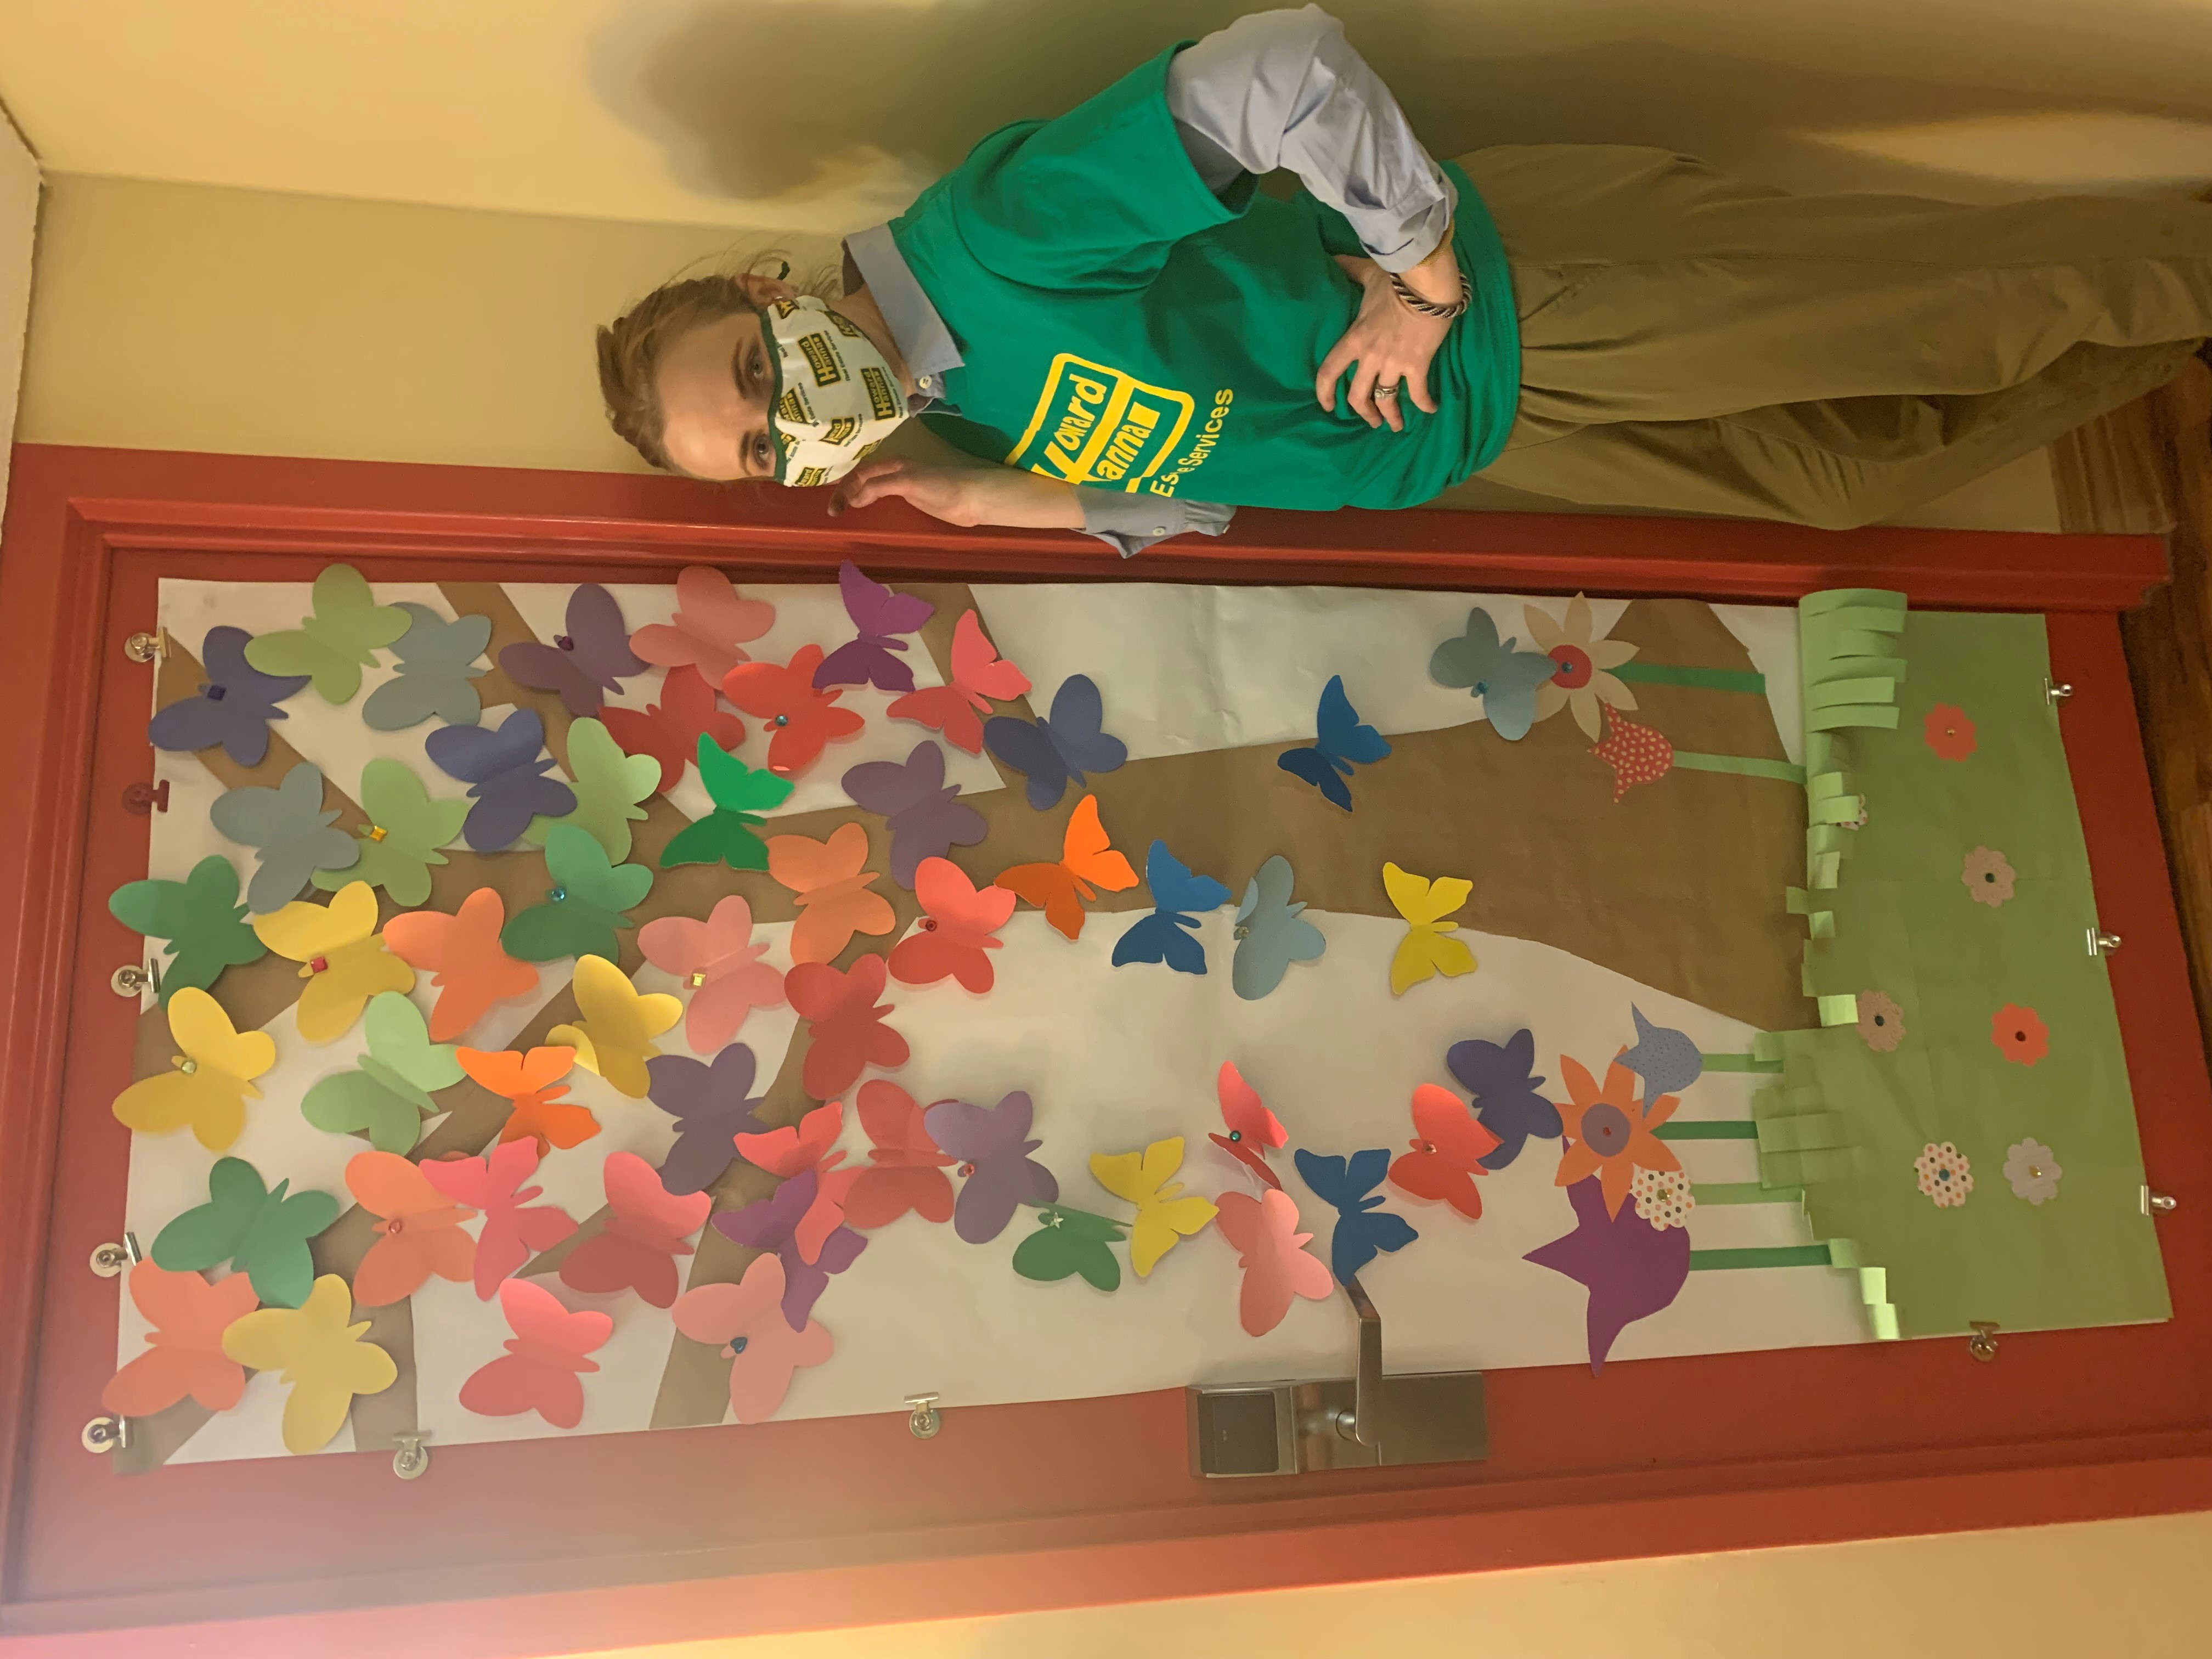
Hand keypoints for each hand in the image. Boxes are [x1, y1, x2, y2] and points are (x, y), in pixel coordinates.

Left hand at [826, 455, 1084, 530]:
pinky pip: (882, 484)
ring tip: (837, 505)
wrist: (986, 495)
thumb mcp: (943, 502)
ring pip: (871, 476)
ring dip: (851, 489)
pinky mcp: (912, 480)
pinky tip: (850, 502)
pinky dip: (864, 491)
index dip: (860, 482)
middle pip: (871, 472)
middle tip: (833, 504)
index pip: (881, 473)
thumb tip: (934, 512)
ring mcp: (910, 473)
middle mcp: (909, 469)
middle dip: (849, 486)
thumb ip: (932, 500)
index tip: (844, 498)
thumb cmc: (971, 498)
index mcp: (916, 474)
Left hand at [1315, 252, 1455, 431]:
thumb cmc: (1396, 280)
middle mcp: (1370, 357)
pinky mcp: (1417, 365)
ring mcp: (1393, 364)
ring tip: (1395, 425)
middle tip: (1370, 420)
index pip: (1329, 372)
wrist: (1427, 284)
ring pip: (1387, 401)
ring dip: (1391, 416)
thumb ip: (1348, 269)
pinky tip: (1430, 409)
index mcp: (1354, 339)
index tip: (1327, 406)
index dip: (1324, 392)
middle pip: (1358, 397)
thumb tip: (1330, 257)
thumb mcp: (1367, 274)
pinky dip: (1424, 404)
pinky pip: (1419, 393)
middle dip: (1363, 412)